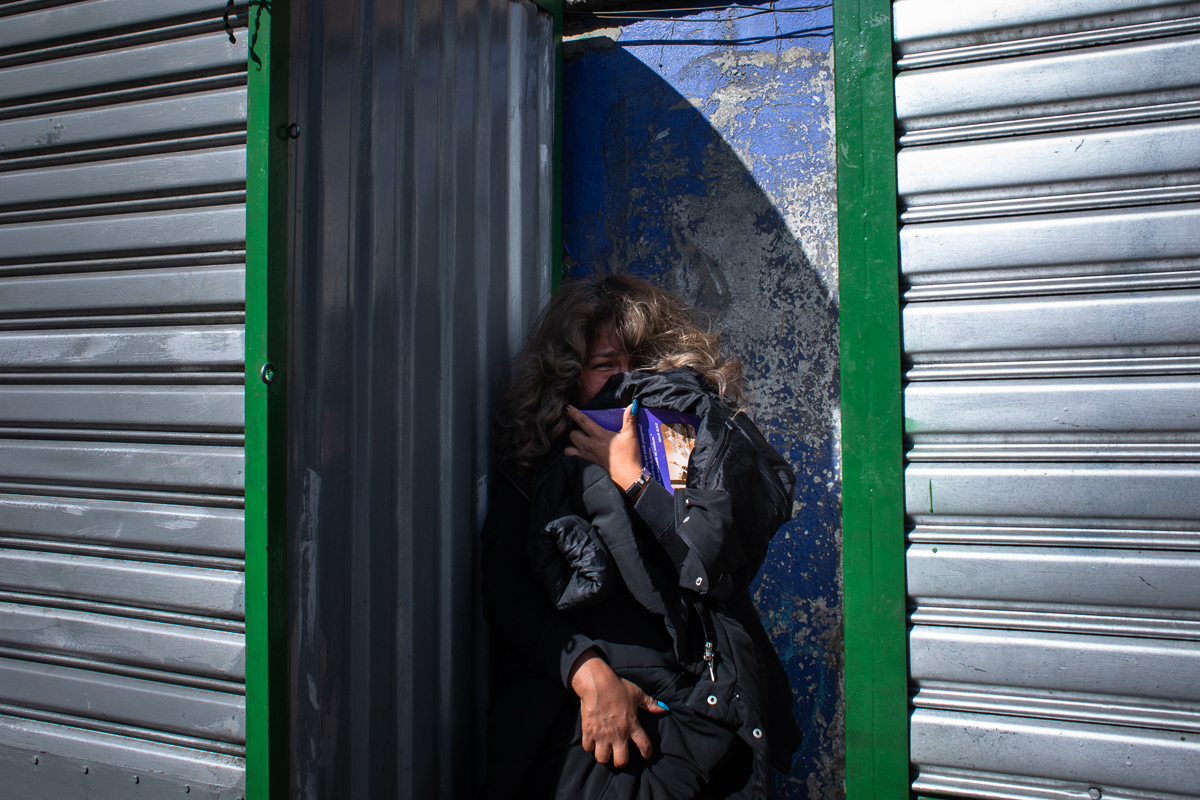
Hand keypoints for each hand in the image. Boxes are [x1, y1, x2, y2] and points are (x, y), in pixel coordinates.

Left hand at [564, 405, 642, 491]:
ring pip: (568, 448)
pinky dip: (572, 457)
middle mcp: (589, 445)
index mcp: (599, 435)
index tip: (567, 408)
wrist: (627, 477)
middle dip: (576, 431)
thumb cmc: (629, 455)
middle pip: (572, 434)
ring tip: (579, 444)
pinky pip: (571, 460)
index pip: (582, 421)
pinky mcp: (585, 466)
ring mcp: (585, 457)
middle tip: (583, 433)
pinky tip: (578, 455)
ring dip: (572, 445)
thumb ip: (629, 419)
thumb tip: (633, 405)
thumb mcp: (630, 435)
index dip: (573, 413)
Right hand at [569, 649, 664, 767]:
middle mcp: (618, 734)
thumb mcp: (637, 694)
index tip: (645, 755)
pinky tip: (592, 742)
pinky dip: (590, 746)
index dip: (647, 753)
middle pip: (621, 761)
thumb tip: (663, 709)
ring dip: (604, 756)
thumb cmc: (618, 687)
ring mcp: (602, 735)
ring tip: (605, 750)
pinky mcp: (588, 732)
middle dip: (621, 762)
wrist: (597, 683)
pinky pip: (588, 748)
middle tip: (620, 756)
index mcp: (632, 725)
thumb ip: (650, 703)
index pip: (644, 746)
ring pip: (602, 758)